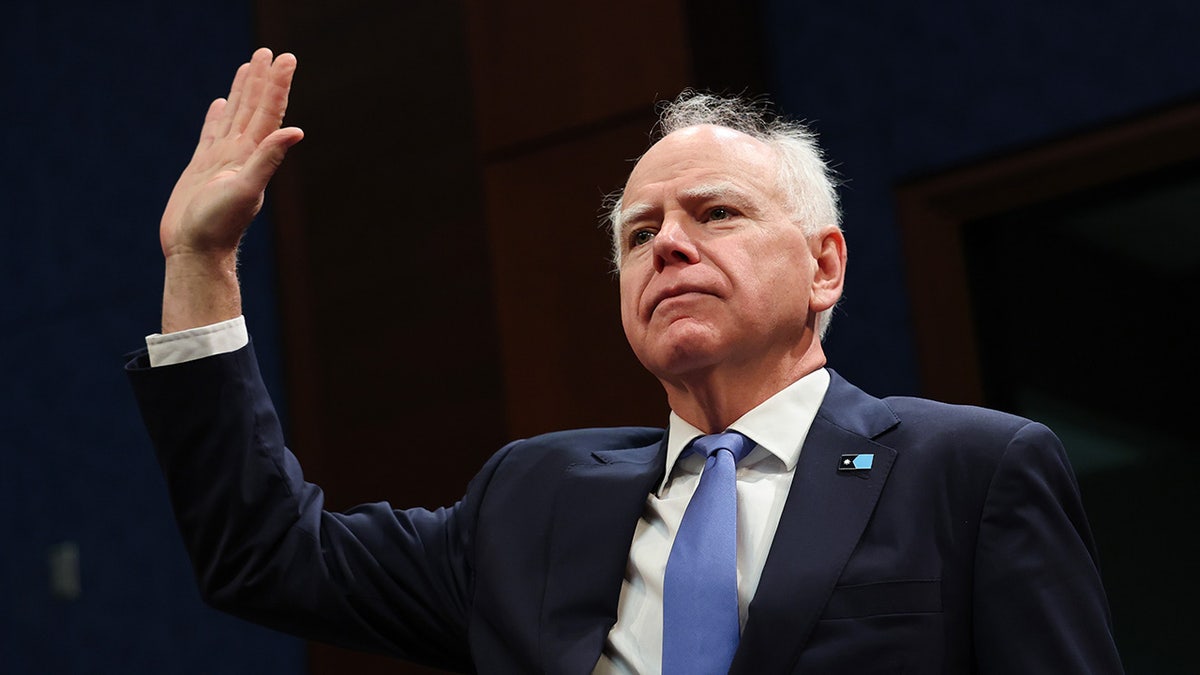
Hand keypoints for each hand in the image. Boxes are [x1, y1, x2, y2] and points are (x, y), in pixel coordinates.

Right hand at [160, 48, 303, 260]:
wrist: (194, 251)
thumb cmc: (218, 225)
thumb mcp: (246, 189)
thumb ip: (268, 159)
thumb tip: (297, 131)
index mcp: (252, 154)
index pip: (269, 111)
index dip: (277, 84)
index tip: (285, 58)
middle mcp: (240, 154)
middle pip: (254, 108)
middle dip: (262, 80)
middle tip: (269, 52)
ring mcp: (221, 160)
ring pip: (234, 116)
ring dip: (242, 92)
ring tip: (249, 67)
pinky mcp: (202, 168)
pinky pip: (211, 134)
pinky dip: (217, 117)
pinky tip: (220, 104)